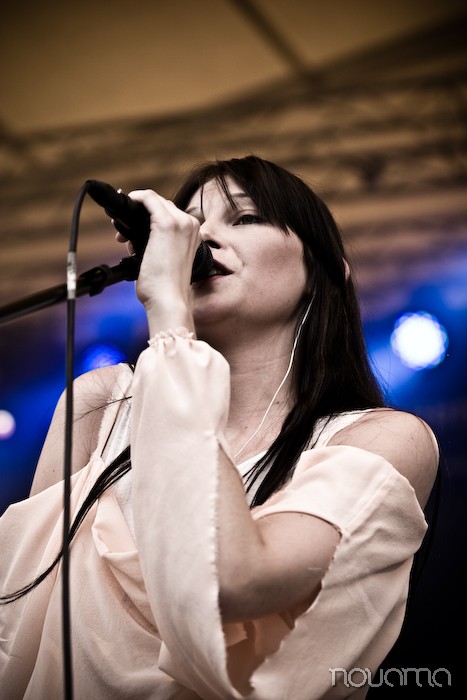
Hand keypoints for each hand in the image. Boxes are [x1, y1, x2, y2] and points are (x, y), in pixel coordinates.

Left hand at [117, 189, 200, 334]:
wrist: (169, 300)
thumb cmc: (165, 288)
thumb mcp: (166, 261)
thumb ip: (158, 245)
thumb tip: (134, 238)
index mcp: (193, 234)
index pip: (170, 214)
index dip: (148, 217)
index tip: (132, 229)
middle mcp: (190, 225)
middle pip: (162, 205)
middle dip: (140, 215)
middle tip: (124, 235)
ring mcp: (180, 222)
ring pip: (154, 201)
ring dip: (136, 212)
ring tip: (123, 237)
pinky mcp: (166, 224)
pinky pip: (148, 199)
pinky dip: (135, 199)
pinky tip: (125, 206)